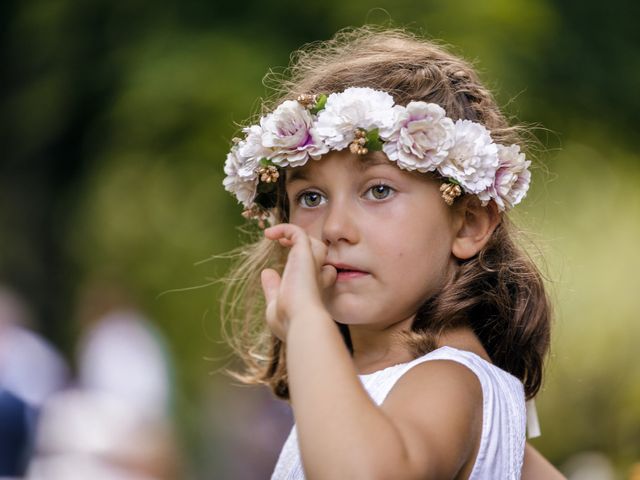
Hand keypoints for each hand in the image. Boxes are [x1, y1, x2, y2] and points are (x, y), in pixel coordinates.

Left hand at [260, 223, 336, 340]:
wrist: (301, 321)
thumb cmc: (290, 321)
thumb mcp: (276, 304)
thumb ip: (273, 289)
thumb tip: (267, 272)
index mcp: (314, 290)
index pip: (323, 274)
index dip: (312, 269)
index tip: (289, 273)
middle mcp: (317, 276)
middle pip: (320, 255)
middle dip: (306, 247)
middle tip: (284, 244)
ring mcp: (313, 264)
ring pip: (314, 242)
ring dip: (297, 236)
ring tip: (277, 236)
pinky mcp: (305, 254)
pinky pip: (298, 233)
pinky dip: (284, 229)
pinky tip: (269, 235)